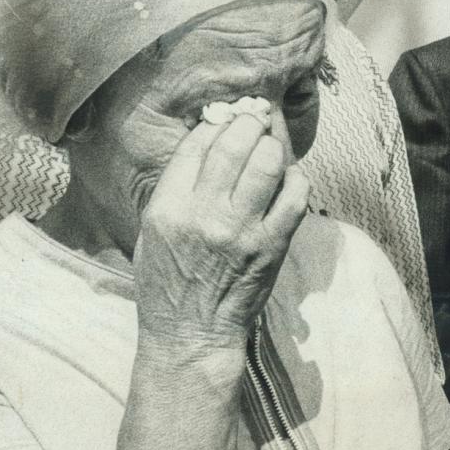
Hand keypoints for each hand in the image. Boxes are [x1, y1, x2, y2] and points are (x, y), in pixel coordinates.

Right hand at [133, 115, 310, 353]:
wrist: (191, 332)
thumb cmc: (169, 280)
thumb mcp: (153, 230)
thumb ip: (177, 186)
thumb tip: (208, 138)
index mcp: (167, 208)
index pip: (196, 145)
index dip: (216, 123)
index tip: (227, 117)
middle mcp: (203, 215)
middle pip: (234, 145)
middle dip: (249, 122)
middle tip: (256, 119)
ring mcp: (241, 230)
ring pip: (268, 163)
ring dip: (274, 146)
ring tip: (271, 147)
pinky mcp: (271, 246)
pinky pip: (296, 197)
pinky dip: (297, 180)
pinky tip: (289, 180)